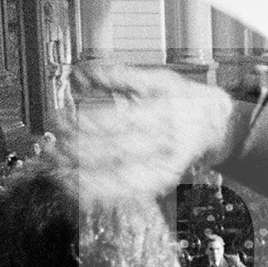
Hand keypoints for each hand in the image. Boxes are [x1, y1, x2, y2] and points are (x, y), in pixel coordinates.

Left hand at [69, 63, 238, 199]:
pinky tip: (79, 193)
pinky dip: (102, 194)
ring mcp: (165, 165)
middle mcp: (165, 141)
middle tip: (49, 149)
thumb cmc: (185, 99)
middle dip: (78, 152)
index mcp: (163, 111)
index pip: (117, 120)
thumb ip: (119, 75)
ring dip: (85, 179)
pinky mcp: (161, 182)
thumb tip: (80, 72)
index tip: (59, 121)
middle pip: (114, 150)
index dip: (85, 123)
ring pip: (120, 178)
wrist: (218, 125)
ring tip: (57, 175)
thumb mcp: (159, 79)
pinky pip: (128, 192)